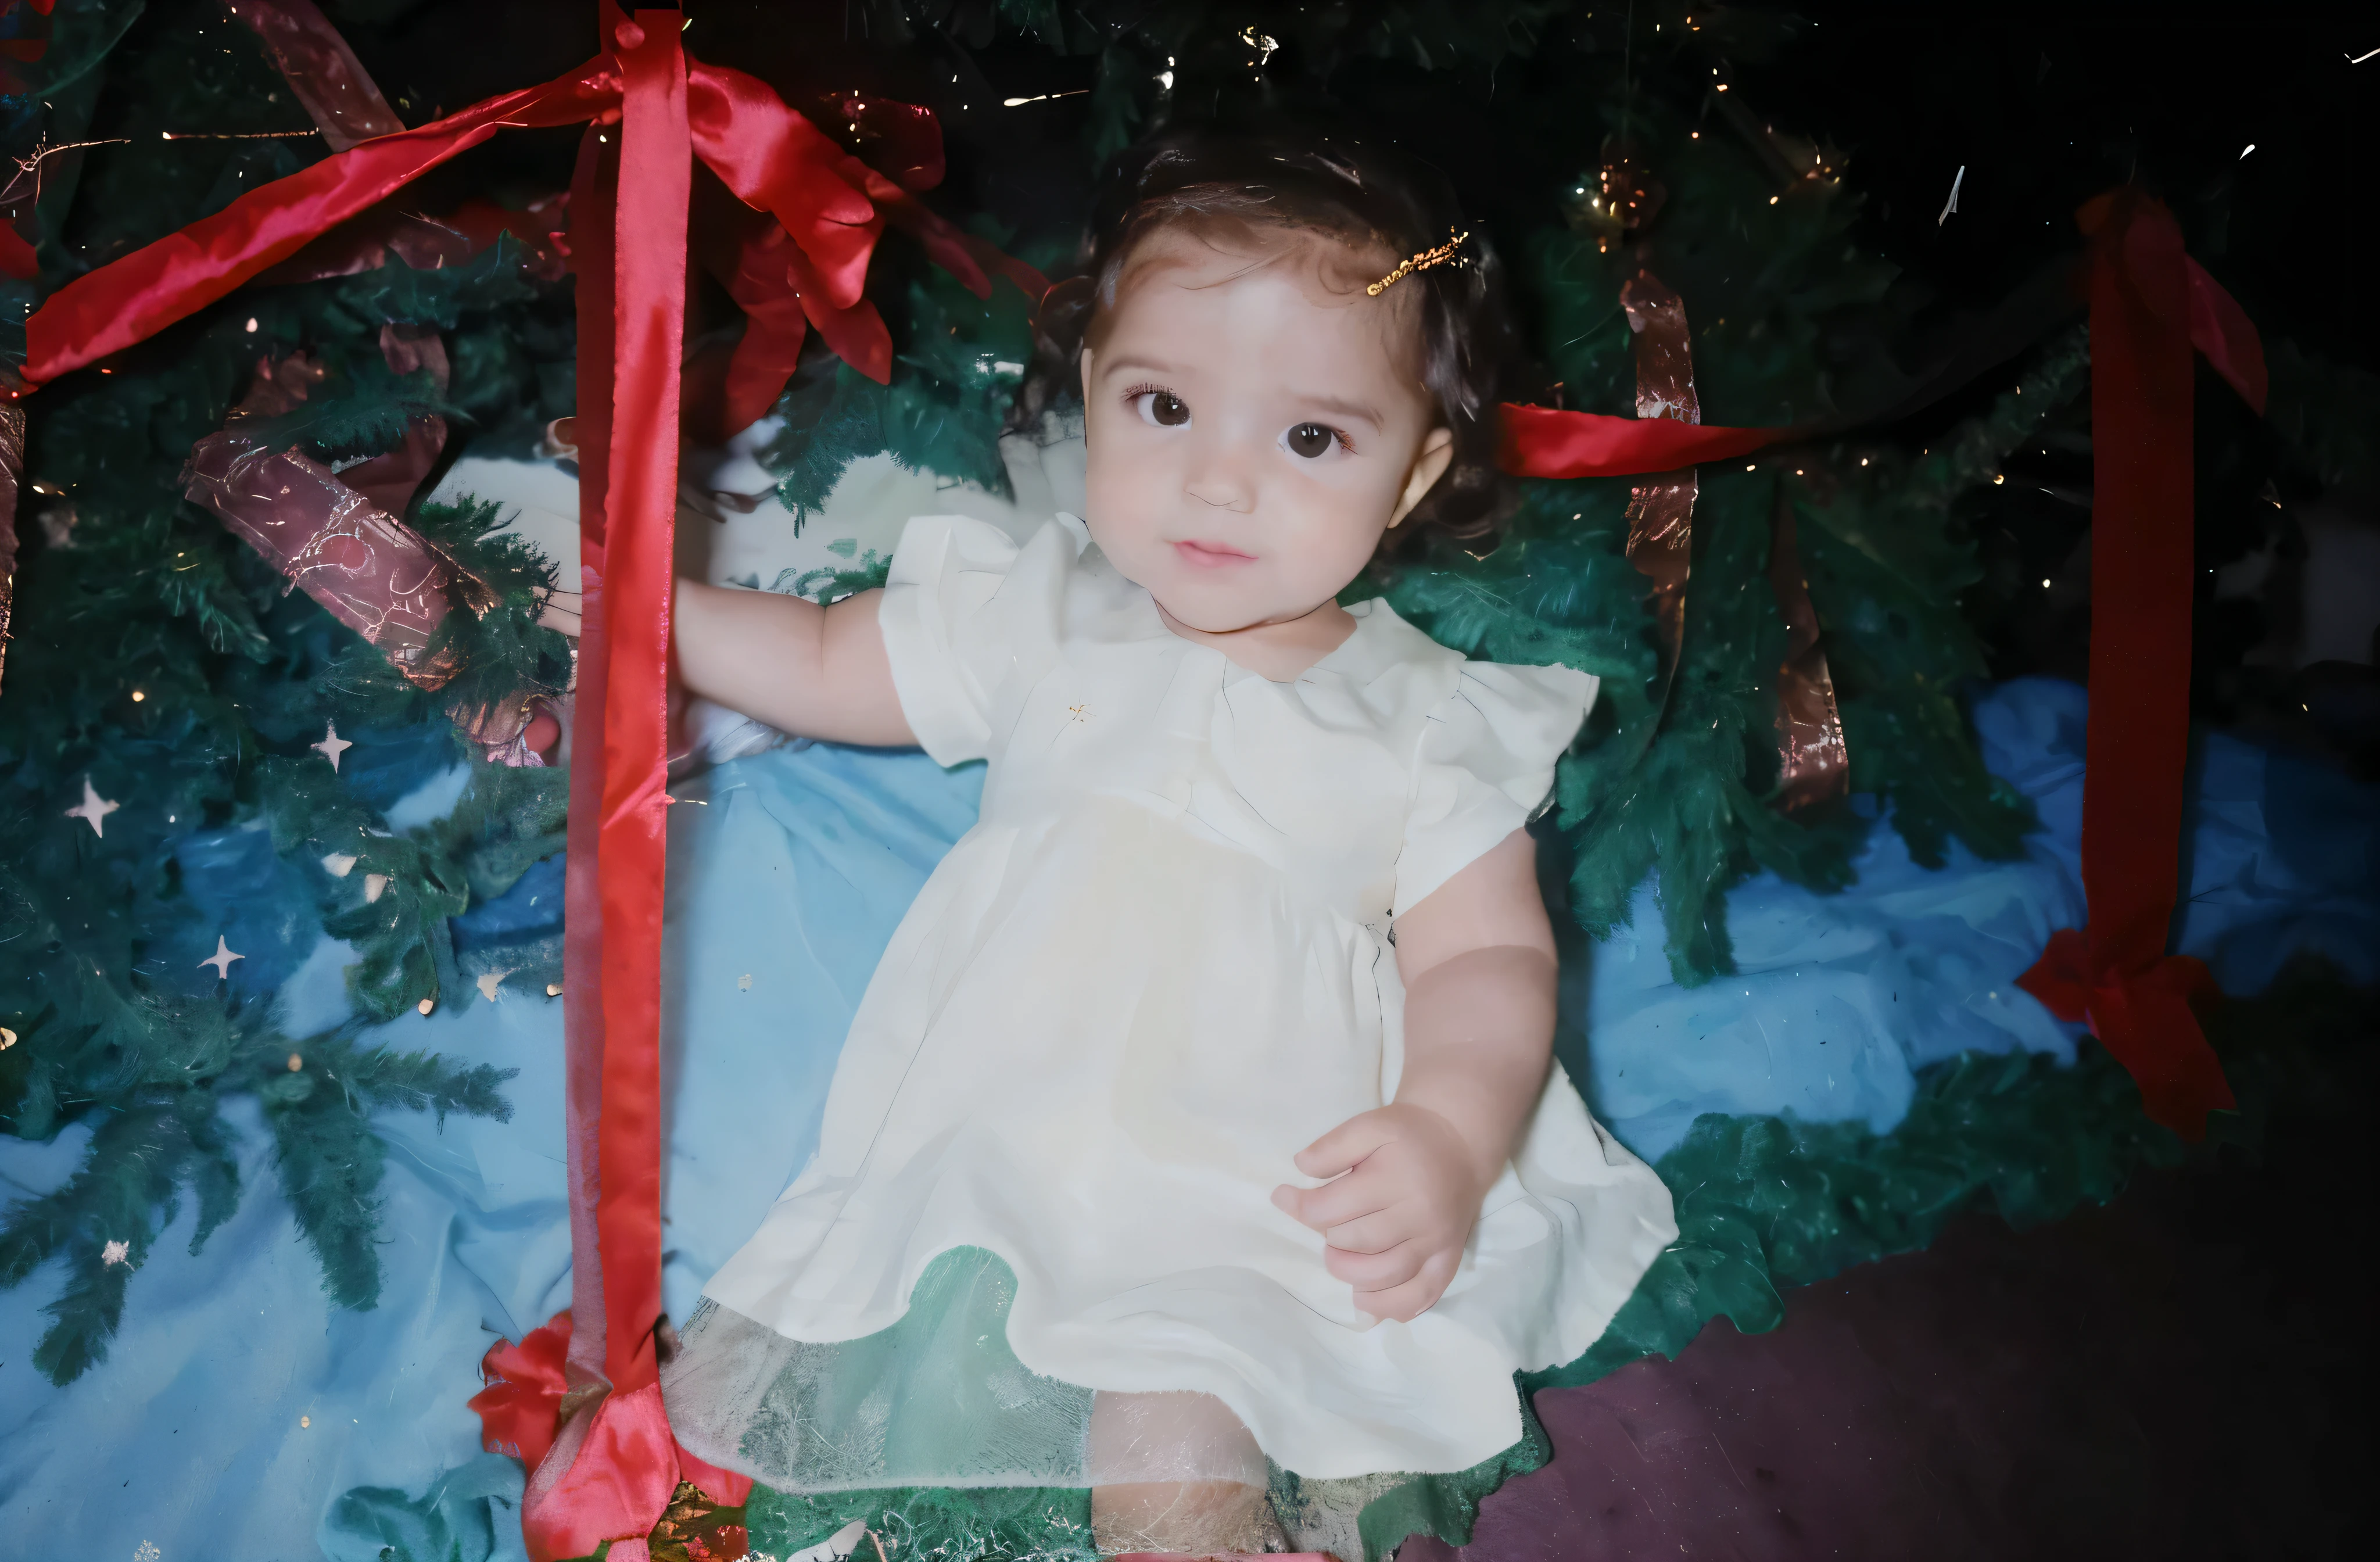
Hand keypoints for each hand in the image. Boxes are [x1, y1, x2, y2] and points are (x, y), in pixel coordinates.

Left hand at [1270, 1103, 1493, 1323]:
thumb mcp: (1370, 1125)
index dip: (1300, 1206)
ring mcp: (1436, 1243)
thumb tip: (1300, 1168)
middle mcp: (1419, 1215)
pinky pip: (1419, 1297)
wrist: (1460, 1147)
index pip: (1333, 1208)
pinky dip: (1388, 1306)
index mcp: (1396, 1178)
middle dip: (1329, 1238)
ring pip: (1384, 1275)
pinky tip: (1366, 1298)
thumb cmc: (1409, 1136)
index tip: (1284, 1197)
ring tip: (1339, 1258)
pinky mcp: (1448, 1261)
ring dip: (1350, 1274)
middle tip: (1325, 1226)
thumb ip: (1333, 1146)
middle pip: (1356, 1243)